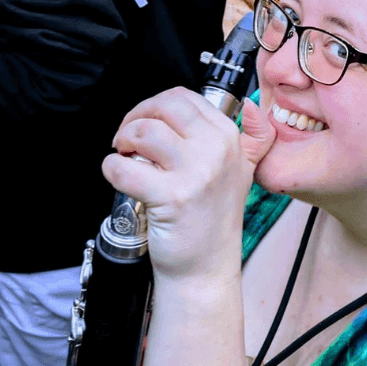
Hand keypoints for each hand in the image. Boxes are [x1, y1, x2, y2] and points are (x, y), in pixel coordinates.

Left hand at [102, 88, 275, 282]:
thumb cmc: (215, 219)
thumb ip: (255, 137)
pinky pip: (124, 168)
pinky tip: (119, 177)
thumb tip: (254, 107)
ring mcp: (196, 174)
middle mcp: (217, 151)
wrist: (206, 267)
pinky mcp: (172, 197)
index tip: (147, 122)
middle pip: (163, 107)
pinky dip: (111, 169)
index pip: (184, 98)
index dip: (155, 105)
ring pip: (143, 132)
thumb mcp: (244, 171)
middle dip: (136, 116)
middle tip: (128, 138)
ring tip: (125, 157)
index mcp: (230, 138)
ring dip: (123, 141)